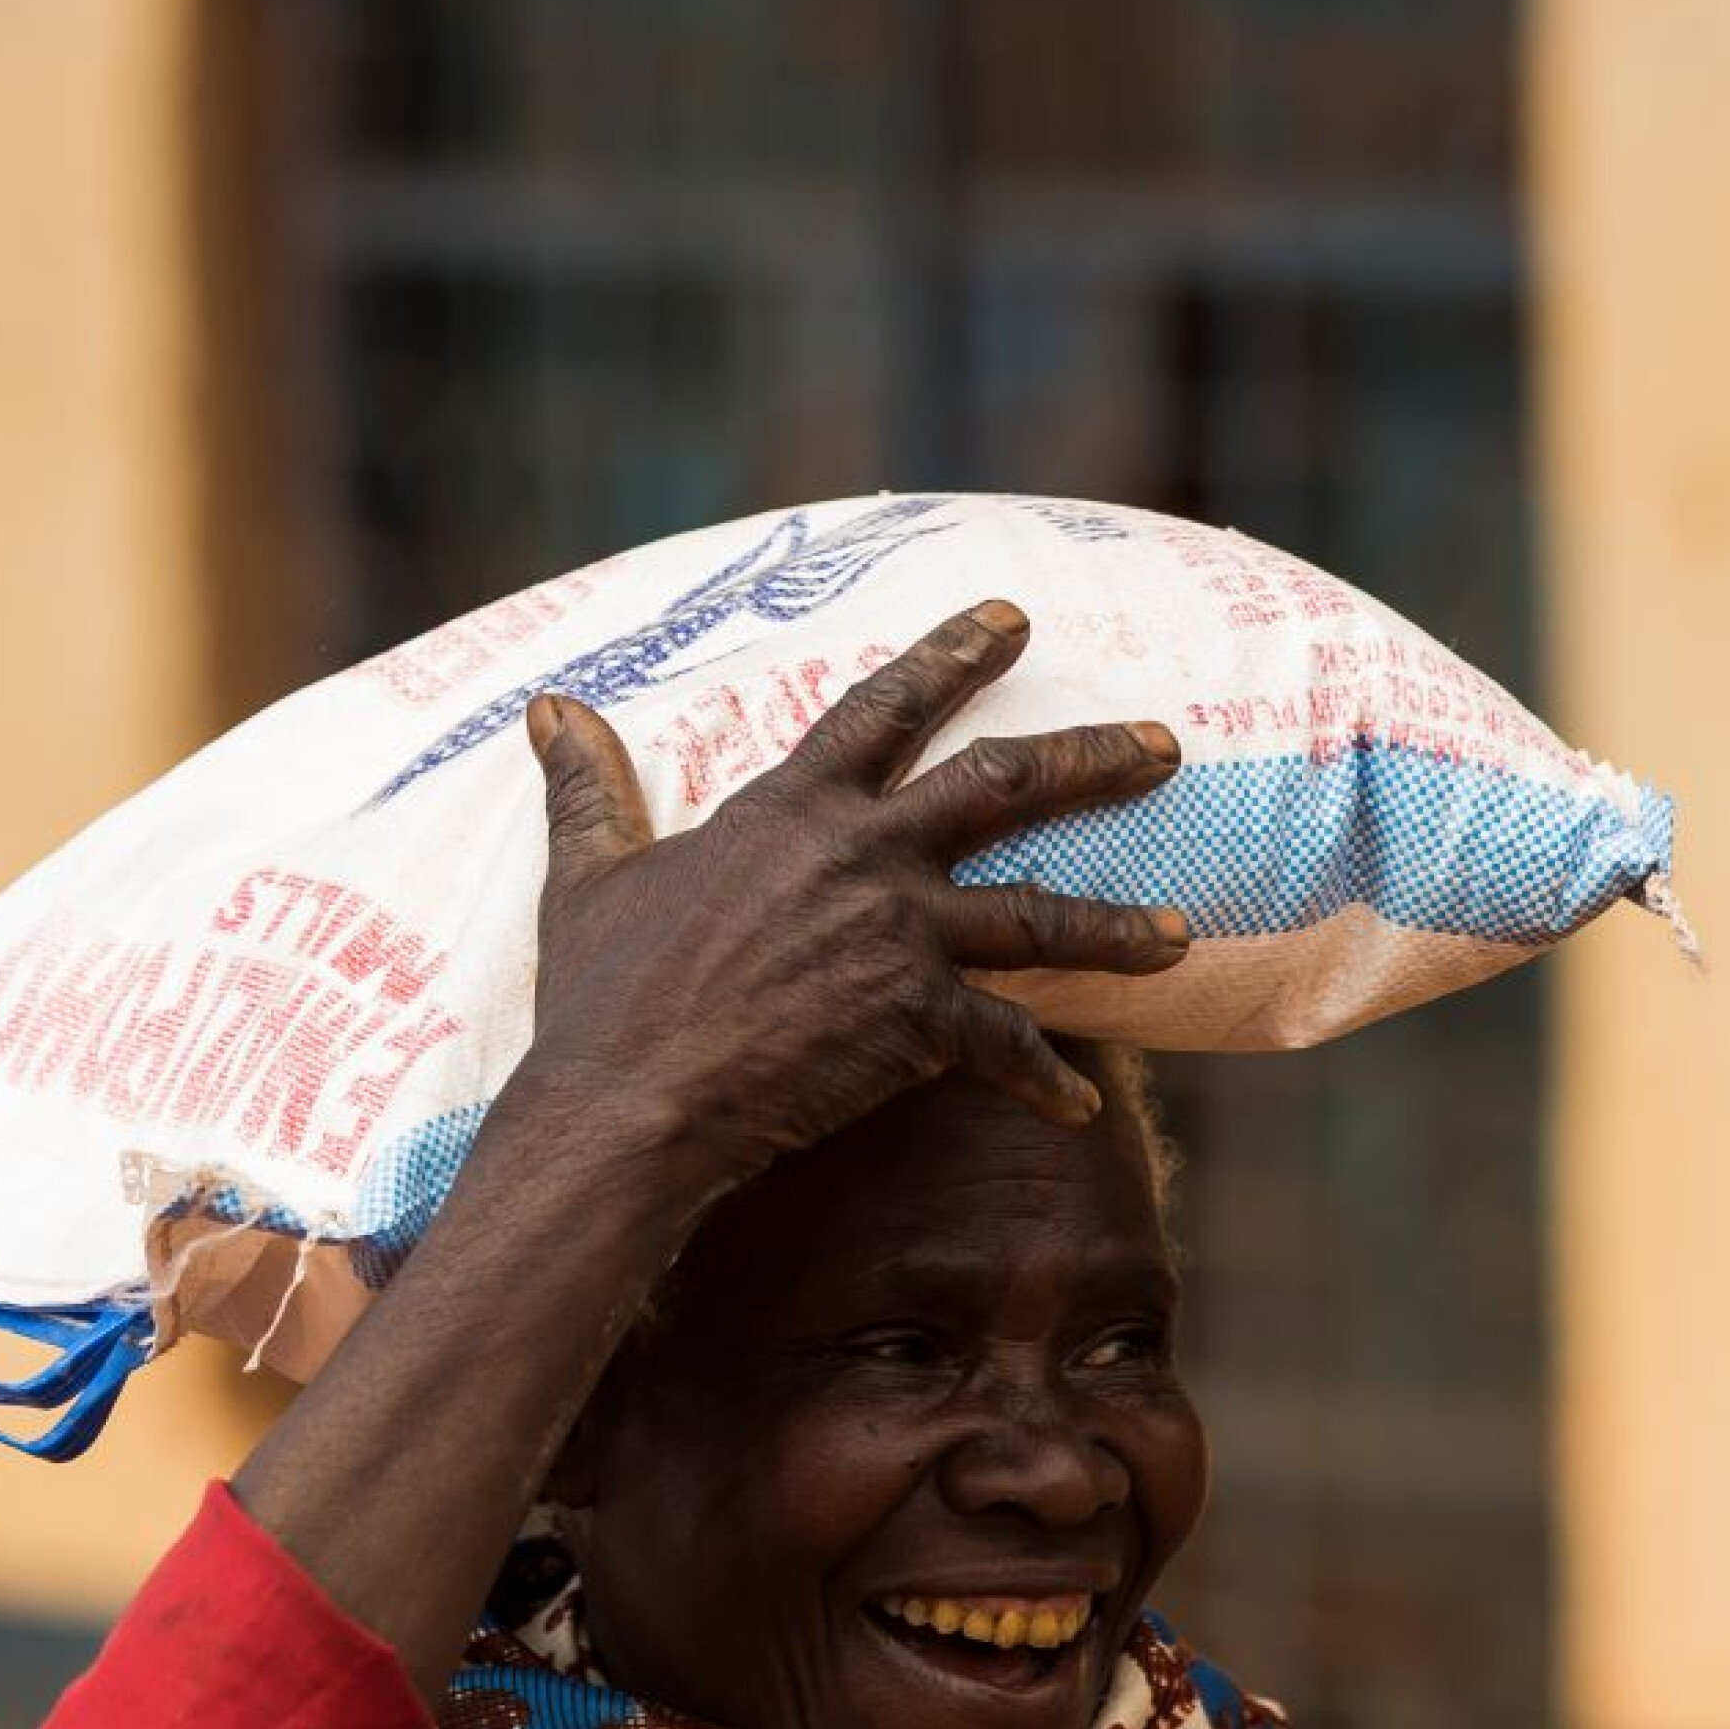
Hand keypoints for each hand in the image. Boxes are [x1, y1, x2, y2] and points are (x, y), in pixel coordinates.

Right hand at [516, 599, 1185, 1193]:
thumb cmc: (601, 996)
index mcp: (793, 809)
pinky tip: (1082, 1108)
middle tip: (1166, 746)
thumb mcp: (587, 875)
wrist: (630, 1100)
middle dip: (1094, 759)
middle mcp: (864, 855)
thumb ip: (588, 788)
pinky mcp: (918, 1023)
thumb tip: (546, 710)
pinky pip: (1008, 1047)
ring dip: (1119, 927)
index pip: (886, 707)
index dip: (951, 657)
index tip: (1012, 620)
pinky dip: (1047, 1081)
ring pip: (1042, 917)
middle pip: (1005, 784)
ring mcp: (900, 936)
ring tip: (1183, 935)